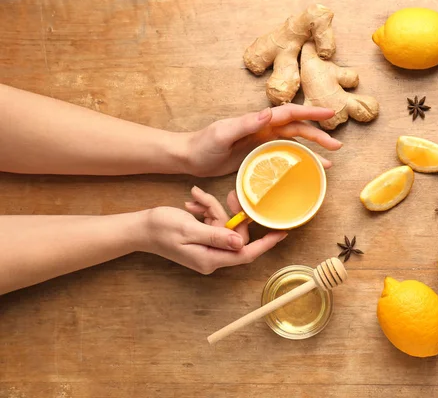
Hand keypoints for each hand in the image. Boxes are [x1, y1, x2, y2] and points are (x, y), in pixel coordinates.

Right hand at [142, 187, 285, 273]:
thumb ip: (216, 235)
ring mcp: (207, 249)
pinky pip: (213, 224)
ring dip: (213, 209)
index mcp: (211, 258)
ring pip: (224, 226)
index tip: (282, 232)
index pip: (246, 254)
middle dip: (230, 214)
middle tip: (227, 196)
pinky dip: (206, 211)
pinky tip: (192, 203)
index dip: (266, 243)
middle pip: (236, 235)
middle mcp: (212, 257)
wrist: (139, 228)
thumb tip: (240, 242)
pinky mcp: (202, 240)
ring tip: (195, 198)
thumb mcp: (189, 229)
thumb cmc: (161, 228)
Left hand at [177, 104, 342, 176]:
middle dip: (318, 135)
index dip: (310, 113)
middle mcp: (263, 129)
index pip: (289, 114)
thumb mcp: (222, 133)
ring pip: (294, 143)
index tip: (330, 112)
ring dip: (312, 150)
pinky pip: (283, 157)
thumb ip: (244, 124)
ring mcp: (262, 142)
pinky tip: (306, 170)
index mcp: (258, 121)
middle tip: (337, 146)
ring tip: (329, 161)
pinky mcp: (258, 156)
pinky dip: (297, 161)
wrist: (189, 158)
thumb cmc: (203, 144)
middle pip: (297, 129)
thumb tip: (268, 114)